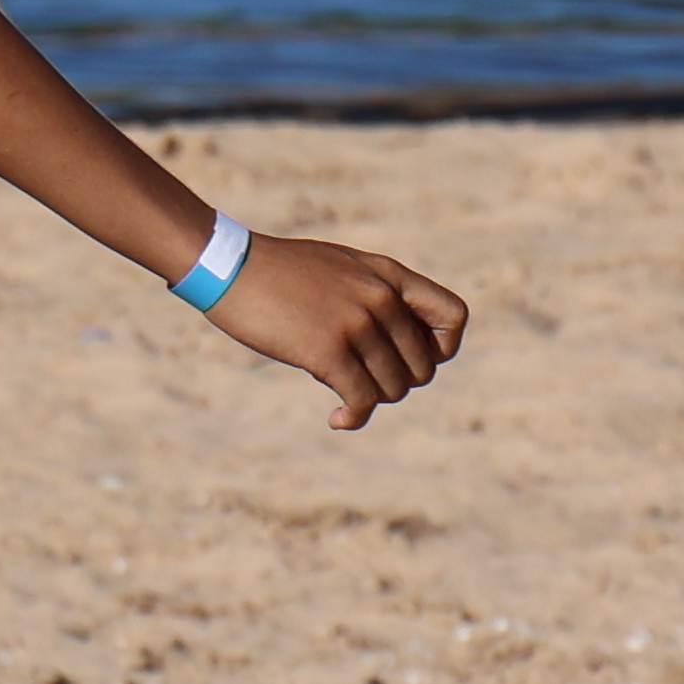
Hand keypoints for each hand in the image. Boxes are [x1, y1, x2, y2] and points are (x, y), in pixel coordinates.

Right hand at [207, 234, 467, 429]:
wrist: (229, 265)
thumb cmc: (279, 272)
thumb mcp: (342, 268)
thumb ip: (375, 295)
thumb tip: (397, 345)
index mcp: (389, 275)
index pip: (454, 317)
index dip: (442, 349)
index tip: (410, 358)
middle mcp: (381, 298)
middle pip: (422, 367)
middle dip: (396, 383)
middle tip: (363, 381)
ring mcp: (356, 324)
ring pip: (394, 388)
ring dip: (371, 401)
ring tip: (344, 395)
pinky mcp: (328, 350)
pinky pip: (363, 401)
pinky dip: (353, 417)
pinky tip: (336, 418)